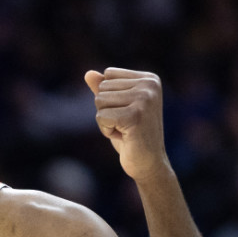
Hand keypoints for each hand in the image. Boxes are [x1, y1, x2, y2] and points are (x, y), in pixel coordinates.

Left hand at [84, 68, 169, 182]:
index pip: (108, 75)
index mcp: (149, 79)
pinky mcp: (135, 115)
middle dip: (106, 110)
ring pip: (100, 101)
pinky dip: (106, 130)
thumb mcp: (116, 108)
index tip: (126, 113)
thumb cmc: (131, 135)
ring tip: (125, 130)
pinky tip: (124, 137)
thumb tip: (88, 73)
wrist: (148, 163)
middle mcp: (150, 85)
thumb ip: (104, 89)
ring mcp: (144, 99)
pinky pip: (101, 116)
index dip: (109, 98)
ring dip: (106, 121)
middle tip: (125, 124)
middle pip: (103, 88)